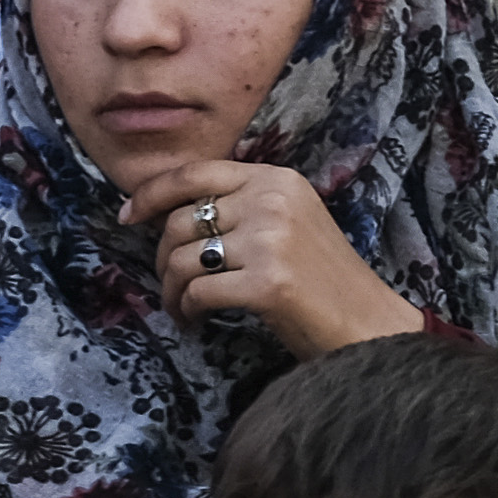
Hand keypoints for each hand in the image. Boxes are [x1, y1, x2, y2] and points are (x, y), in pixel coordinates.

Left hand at [131, 162, 425, 354]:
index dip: (152, 193)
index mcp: (277, 179)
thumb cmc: (324, 281)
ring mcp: (270, 240)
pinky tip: (197, 323)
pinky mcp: (267, 282)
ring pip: (180, 259)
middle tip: (172, 288)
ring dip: (171, 292)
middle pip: (180, 221)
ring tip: (184, 310)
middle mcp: (272, 201)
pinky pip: (196, 291)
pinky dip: (188, 311)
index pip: (196, 173)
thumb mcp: (290, 221)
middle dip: (162, 259)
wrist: (369, 325)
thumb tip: (169, 214)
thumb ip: (243, 207)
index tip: (128, 216)